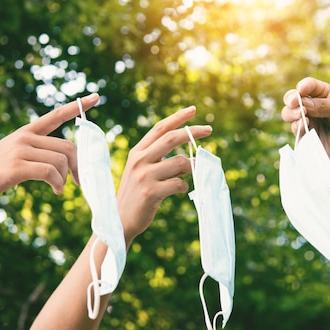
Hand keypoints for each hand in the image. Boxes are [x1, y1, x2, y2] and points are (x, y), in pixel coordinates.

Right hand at [0, 93, 99, 210]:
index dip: (78, 107)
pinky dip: (58, 183)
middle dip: (77, 165)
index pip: (56, 115)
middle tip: (78, 181)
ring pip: (61, 161)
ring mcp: (20, 150)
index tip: (96, 97)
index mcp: (27, 132)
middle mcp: (25, 137)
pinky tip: (56, 190)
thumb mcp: (15, 154)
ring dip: (66, 178)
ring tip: (59, 187)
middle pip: (67, 147)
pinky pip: (50, 172)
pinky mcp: (16, 167)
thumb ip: (37, 152)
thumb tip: (65, 164)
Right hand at [117, 106, 211, 245]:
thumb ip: (160, 160)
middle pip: (171, 138)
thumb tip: (188, 156)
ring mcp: (144, 176)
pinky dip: (184, 186)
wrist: (119, 220)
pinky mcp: (151, 192)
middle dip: (192, 132)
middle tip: (209, 130)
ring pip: (179, 162)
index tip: (193, 109)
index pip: (160, 128)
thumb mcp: (142, 172)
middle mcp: (139, 160)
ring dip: (192, 166)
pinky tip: (181, 190)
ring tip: (194, 172)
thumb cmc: (136, 195)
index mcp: (137, 152)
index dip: (177, 117)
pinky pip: (178, 183)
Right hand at [281, 77, 329, 168]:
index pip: (307, 85)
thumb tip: (302, 104)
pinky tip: (305, 126)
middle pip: (292, 99)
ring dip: (291, 113)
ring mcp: (309, 122)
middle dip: (291, 100)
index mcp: (323, 94)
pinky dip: (297, 127)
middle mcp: (313, 106)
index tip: (300, 91)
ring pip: (290, 114)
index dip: (302, 87)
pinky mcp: (307, 137)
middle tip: (294, 104)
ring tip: (300, 115)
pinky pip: (296, 131)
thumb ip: (323, 105)